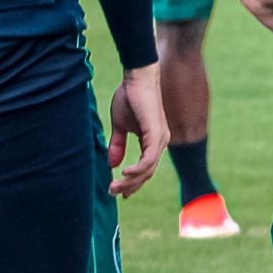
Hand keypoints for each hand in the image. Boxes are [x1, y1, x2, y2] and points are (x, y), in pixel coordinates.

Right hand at [106, 63, 168, 194]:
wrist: (137, 78)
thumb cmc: (129, 98)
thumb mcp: (120, 126)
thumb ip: (118, 145)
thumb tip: (112, 165)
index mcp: (153, 141)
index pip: (146, 169)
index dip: (133, 182)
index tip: (119, 193)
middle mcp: (160, 142)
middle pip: (147, 173)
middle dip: (130, 186)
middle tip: (113, 193)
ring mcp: (160, 139)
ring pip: (148, 169)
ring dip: (131, 181)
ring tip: (115, 186)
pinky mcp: (156, 133)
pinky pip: (149, 159)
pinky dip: (138, 169)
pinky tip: (124, 172)